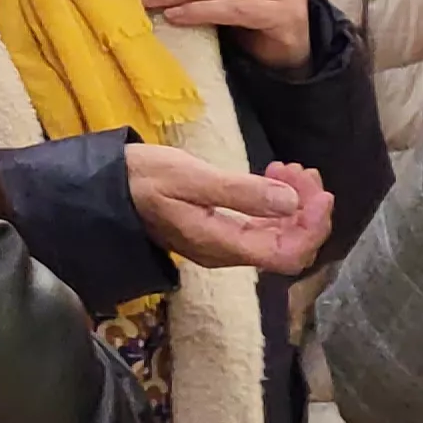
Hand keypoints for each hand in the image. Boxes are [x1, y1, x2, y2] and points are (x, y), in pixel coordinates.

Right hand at [125, 146, 330, 273]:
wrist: (103, 186)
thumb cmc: (141, 178)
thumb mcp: (189, 178)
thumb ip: (240, 192)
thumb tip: (291, 202)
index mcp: (221, 245)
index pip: (287, 254)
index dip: (313, 227)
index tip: (319, 191)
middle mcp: (227, 252)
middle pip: (288, 247)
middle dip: (307, 211)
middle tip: (303, 171)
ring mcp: (223, 244)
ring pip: (277, 236)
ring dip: (294, 205)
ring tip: (290, 168)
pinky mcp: (218, 231)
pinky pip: (261, 227)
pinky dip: (276, 205)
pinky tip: (273, 178)